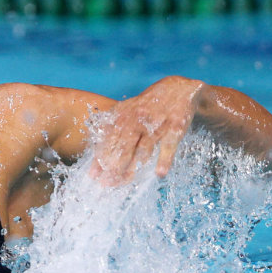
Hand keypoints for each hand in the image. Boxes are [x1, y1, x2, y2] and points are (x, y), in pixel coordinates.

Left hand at [90, 76, 205, 185]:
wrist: (178, 88)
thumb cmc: (148, 104)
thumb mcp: (127, 109)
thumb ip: (113, 124)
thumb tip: (97, 143)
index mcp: (123, 114)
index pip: (108, 140)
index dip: (100, 158)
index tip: (93, 174)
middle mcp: (137, 119)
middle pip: (122, 147)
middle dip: (113, 166)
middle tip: (106, 184)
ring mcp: (156, 124)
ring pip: (142, 149)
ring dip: (133, 167)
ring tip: (123, 182)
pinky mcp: (175, 127)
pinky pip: (168, 145)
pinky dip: (164, 159)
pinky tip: (160, 173)